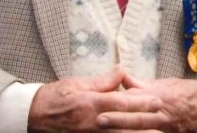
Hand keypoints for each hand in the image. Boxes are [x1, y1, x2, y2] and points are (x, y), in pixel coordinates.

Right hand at [27, 66, 161, 132]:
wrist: (33, 116)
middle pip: (124, 124)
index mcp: (91, 104)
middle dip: (145, 122)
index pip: (121, 103)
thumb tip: (122, 72)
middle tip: (163, 119)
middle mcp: (92, 122)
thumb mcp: (77, 83)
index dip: (141, 103)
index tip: (157, 102)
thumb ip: (102, 81)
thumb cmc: (56, 96)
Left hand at [95, 74, 196, 131]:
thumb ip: (145, 84)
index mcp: (163, 97)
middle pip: (138, 118)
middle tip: (99, 120)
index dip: (120, 100)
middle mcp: (164, 114)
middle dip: (118, 120)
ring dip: (126, 132)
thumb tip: (124, 77)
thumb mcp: (170, 84)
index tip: (102, 100)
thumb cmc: (192, 94)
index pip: (137, 98)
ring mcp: (168, 129)